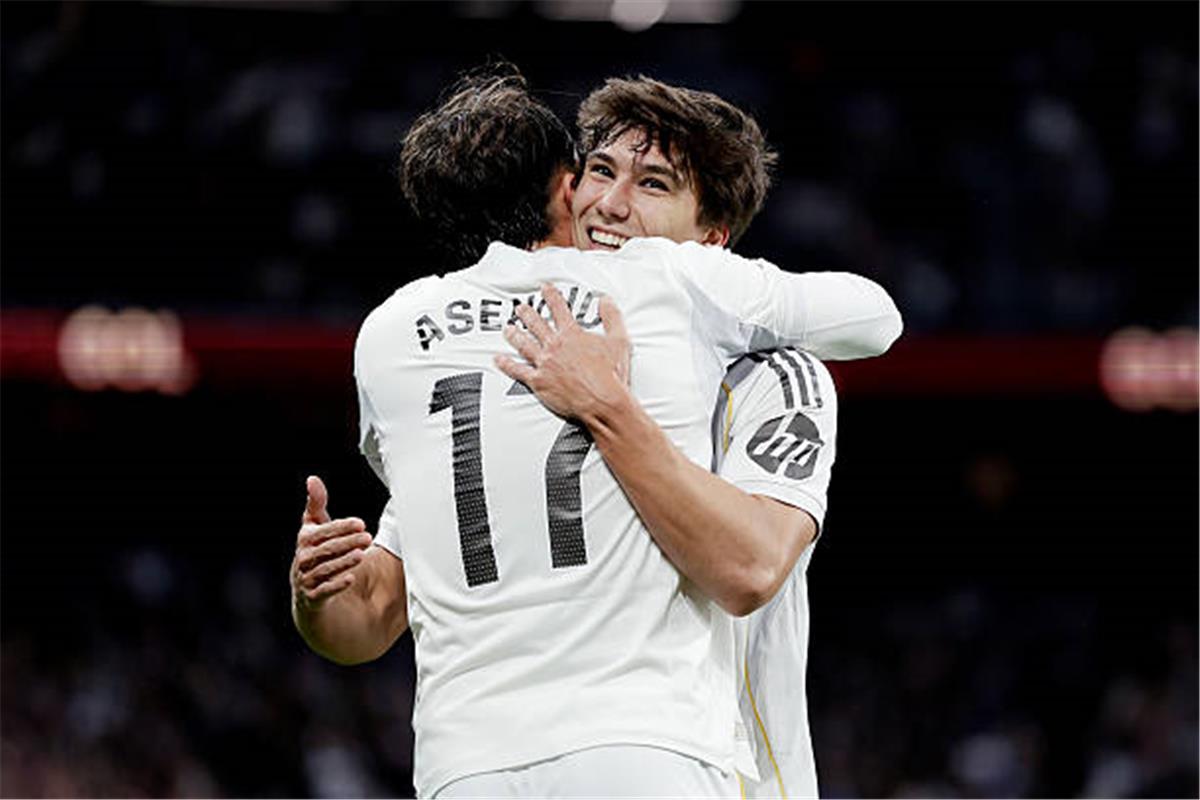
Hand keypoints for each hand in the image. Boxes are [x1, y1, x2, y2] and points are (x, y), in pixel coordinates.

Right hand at [291, 475, 372, 610]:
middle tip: (367, 537)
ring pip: (325, 569)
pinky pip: (323, 591)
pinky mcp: (313, 597)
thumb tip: (312, 479)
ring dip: (343, 562)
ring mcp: (307, 579)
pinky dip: (336, 585)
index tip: (360, 523)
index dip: (341, 527)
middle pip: (325, 550)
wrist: (307, 590)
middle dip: (347, 543)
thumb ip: (316, 504)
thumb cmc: (315, 552)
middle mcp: (304, 559)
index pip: (322, 531)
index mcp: (305, 540)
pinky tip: (351, 579)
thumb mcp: (314, 528)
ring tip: (361, 555)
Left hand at [495, 284, 630, 420]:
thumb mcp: (619, 340)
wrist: (603, 400)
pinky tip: (499, 359)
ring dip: (514, 335)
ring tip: (508, 329)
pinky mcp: (538, 381)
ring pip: (524, 344)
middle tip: (521, 308)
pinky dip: (506, 364)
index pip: (559, 309)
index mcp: (572, 334)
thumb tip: (606, 301)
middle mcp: (555, 346)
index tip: (545, 289)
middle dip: (527, 314)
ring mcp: (544, 363)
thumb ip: (612, 317)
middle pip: (536, 324)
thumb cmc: (611, 374)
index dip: (551, 296)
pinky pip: (518, 371)